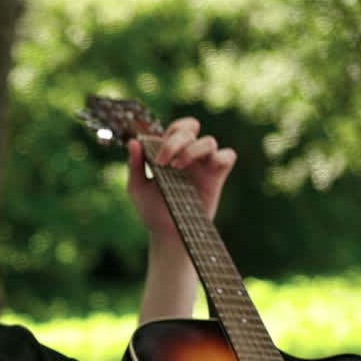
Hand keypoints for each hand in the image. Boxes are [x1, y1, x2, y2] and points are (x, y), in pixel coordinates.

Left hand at [127, 117, 236, 240]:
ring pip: (209, 140)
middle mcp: (189, 155)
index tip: (155, 156)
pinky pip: (228, 156)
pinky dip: (219, 157)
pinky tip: (205, 169)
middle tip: (163, 161)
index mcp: (171, 153)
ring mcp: (204, 165)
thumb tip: (133, 142)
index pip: (176, 128)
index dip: (167, 133)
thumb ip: (135, 164)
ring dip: (192, 149)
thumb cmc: (152, 210)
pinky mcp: (217, 177)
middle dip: (176, 139)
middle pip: (191, 127)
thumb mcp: (137, 188)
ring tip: (177, 168)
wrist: (166, 233)